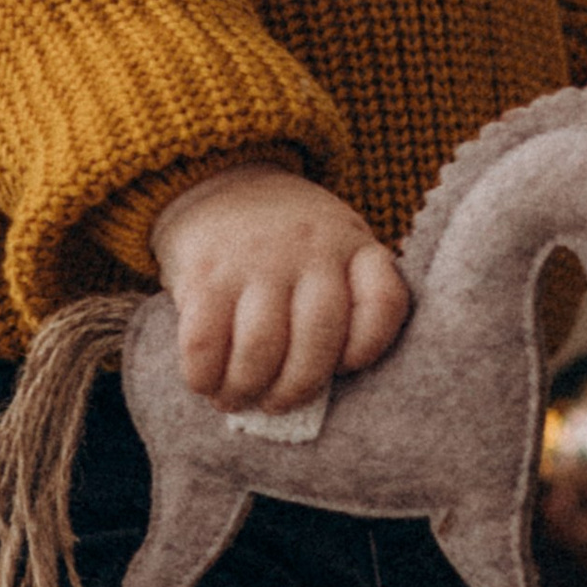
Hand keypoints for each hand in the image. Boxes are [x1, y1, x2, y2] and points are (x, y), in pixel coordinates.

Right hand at [148, 162, 411, 413]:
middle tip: (277, 404)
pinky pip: (205, 342)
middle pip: (317, 340)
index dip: (368, 348)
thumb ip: (344, 299)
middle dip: (295, 388)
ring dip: (247, 388)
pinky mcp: (204, 273)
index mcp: (352, 246)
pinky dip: (204, 376)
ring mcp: (255, 260)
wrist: (219, 182)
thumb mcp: (335, 247)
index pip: (382, 303)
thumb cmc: (288, 240)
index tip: (344, 366)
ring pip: (261, 348)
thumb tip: (324, 390)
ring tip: (238, 398)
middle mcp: (310, 250)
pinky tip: (206, 382)